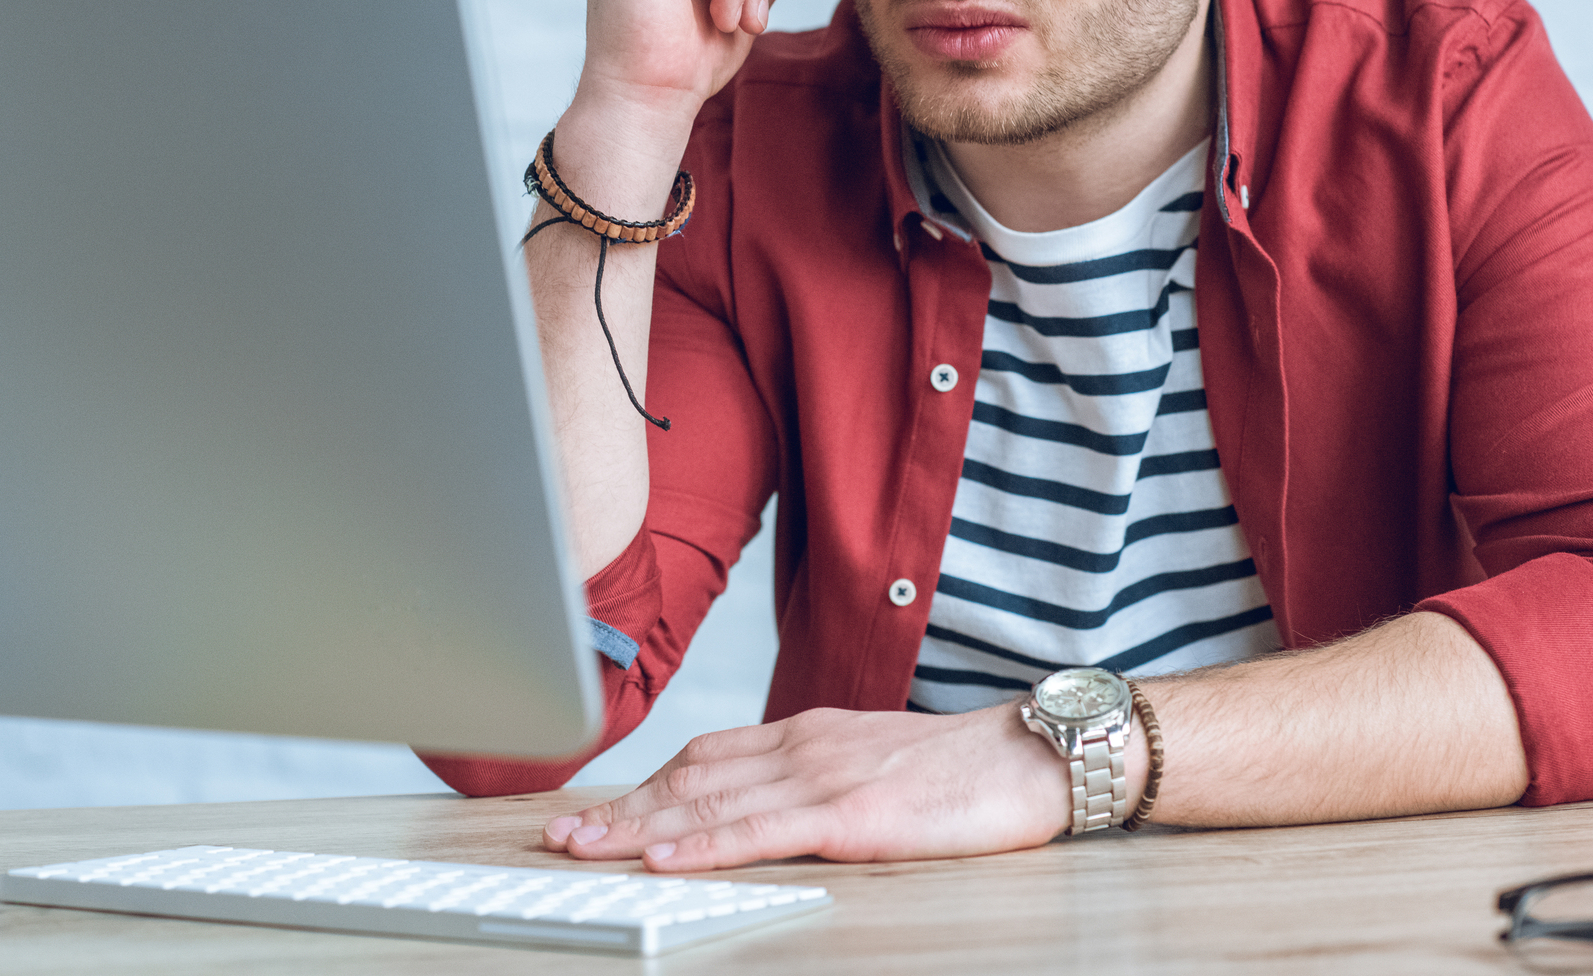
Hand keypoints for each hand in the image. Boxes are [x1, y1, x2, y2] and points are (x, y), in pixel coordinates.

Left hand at [539, 703, 1086, 871]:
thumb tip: (765, 805)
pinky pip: (760, 833)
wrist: (1032, 755)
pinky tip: (666, 860)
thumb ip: (815, 776)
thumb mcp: (872, 760)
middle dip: (619, 808)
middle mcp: (801, 746)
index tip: (597, 807)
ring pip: (709, 802)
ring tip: (585, 849)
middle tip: (560, 833)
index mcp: (807, 733)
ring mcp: (822, 777)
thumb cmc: (963, 769)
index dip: (643, 784)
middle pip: (688, 777)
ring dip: (638, 828)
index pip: (703, 755)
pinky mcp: (850, 815)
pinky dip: (704, 846)